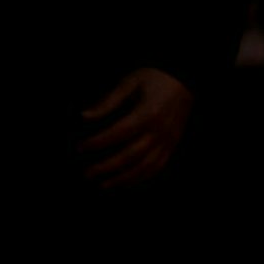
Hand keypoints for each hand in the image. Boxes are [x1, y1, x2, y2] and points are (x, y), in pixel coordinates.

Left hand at [78, 67, 192, 188]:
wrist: (184, 80)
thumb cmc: (154, 78)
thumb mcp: (129, 82)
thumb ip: (108, 101)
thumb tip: (84, 116)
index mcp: (148, 113)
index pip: (118, 132)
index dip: (97, 142)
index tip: (79, 147)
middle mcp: (160, 131)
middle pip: (131, 155)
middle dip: (107, 167)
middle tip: (87, 173)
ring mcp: (168, 141)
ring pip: (145, 167)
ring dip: (123, 178)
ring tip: (103, 184)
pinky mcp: (173, 145)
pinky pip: (158, 166)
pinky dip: (141, 177)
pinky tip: (126, 182)